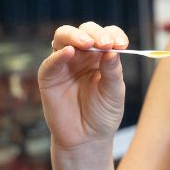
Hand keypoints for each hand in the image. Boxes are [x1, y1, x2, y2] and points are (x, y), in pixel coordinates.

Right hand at [38, 21, 128, 153]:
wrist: (86, 139)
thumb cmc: (102, 115)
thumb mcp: (114, 92)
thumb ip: (112, 71)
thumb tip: (111, 50)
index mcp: (101, 56)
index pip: (106, 35)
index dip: (114, 35)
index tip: (122, 45)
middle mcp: (81, 56)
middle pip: (84, 31)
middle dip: (95, 33)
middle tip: (105, 44)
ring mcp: (64, 64)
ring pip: (63, 36)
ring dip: (75, 35)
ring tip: (87, 44)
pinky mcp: (48, 76)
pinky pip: (51, 61)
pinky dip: (59, 54)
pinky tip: (70, 52)